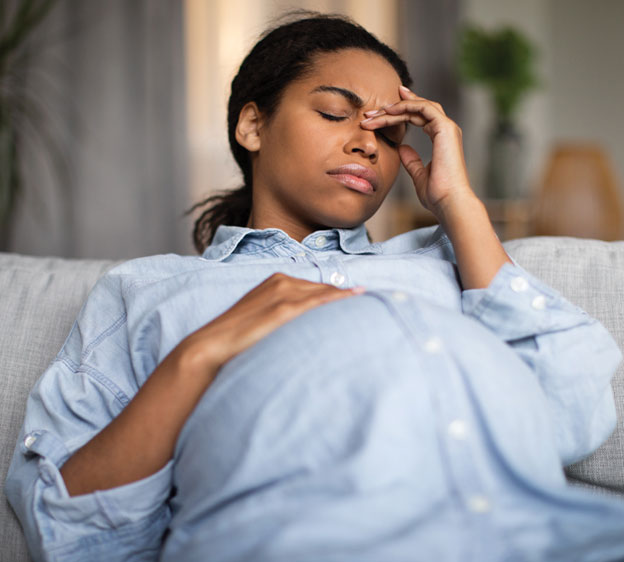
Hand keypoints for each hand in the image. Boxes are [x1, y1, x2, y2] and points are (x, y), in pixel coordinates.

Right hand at [178, 273, 362, 372]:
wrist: (210, 348)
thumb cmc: (237, 340)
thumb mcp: (265, 322)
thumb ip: (286, 319)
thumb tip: (308, 330)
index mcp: (277, 282)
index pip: (318, 288)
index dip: (341, 296)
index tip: (363, 300)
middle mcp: (282, 282)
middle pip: (326, 289)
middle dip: (349, 297)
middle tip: (381, 302)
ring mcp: (283, 293)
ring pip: (326, 294)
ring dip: (349, 299)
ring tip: (377, 303)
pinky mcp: (283, 307)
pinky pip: (318, 302)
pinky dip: (339, 301)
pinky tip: (356, 302)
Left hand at [360, 85, 475, 216]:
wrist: (449, 202)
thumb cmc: (437, 194)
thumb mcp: (419, 175)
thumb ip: (411, 161)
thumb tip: (401, 148)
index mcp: (441, 138)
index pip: (420, 117)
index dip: (400, 112)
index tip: (380, 114)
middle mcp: (446, 130)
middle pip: (417, 109)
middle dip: (392, 109)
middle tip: (370, 114)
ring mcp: (447, 127)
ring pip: (418, 107)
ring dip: (395, 107)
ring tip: (374, 114)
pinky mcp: (445, 128)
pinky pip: (424, 108)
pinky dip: (406, 106)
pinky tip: (388, 111)